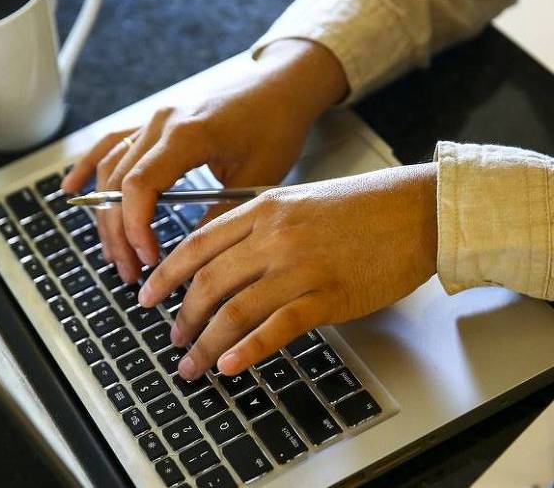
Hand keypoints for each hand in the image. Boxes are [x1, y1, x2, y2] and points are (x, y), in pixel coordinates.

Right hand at [61, 40, 347, 281]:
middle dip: (118, 233)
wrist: (281, 86)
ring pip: (110, 169)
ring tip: (114, 253)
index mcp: (187, 134)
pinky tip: (71, 190)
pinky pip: (111, 144)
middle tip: (130, 271)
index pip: (140, 186)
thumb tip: (192, 258)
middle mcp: (161, 123)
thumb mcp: (258, 178)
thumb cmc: (276, 126)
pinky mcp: (154, 123)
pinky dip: (89, 167)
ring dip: (106, 214)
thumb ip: (220, 216)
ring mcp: (153, 120)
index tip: (147, 259)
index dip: (134, 227)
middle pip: (118, 183)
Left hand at [138, 163, 438, 379]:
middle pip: (209, 281)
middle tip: (171, 337)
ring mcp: (301, 267)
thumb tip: (222, 260)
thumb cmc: (362, 206)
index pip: (198, 245)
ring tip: (192, 363)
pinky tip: (230, 366)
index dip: (166, 274)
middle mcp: (274, 236)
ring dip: (206, 343)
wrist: (418, 210)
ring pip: (235, 310)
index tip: (148, 295)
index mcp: (263, 209)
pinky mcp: (328, 296)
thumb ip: (259, 226)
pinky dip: (248, 350)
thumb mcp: (299, 201)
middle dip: (182, 316)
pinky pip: (277, 327)